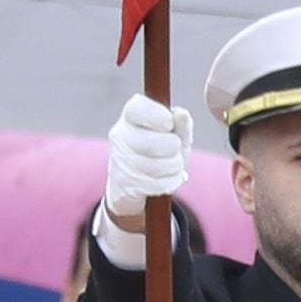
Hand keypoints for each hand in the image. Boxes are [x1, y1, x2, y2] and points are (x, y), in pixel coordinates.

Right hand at [95, 93, 191, 262]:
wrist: (133, 194)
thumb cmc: (157, 157)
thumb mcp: (172, 138)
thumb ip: (179, 126)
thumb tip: (181, 115)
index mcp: (132, 117)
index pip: (139, 107)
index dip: (156, 115)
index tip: (169, 123)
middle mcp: (121, 136)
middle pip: (158, 140)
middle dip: (174, 151)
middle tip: (173, 156)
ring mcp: (120, 160)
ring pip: (159, 163)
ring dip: (173, 170)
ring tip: (171, 171)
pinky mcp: (123, 183)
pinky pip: (153, 183)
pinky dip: (166, 184)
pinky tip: (165, 184)